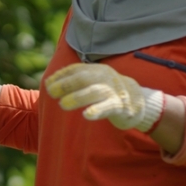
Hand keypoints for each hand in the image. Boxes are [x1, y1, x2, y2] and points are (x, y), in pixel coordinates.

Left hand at [45, 63, 164, 131]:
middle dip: (66, 85)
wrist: (138, 100)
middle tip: (51, 93)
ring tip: (63, 104)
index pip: (76, 69)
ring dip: (77, 97)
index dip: (61, 76)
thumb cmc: (107, 90)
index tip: (47, 84)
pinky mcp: (121, 106)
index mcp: (96, 70)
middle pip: (84, 78)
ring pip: (95, 92)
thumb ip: (74, 79)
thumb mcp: (92, 80)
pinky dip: (97, 110)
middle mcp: (105, 77)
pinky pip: (108, 107)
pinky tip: (86, 115)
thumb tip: (48, 82)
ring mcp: (114, 91)